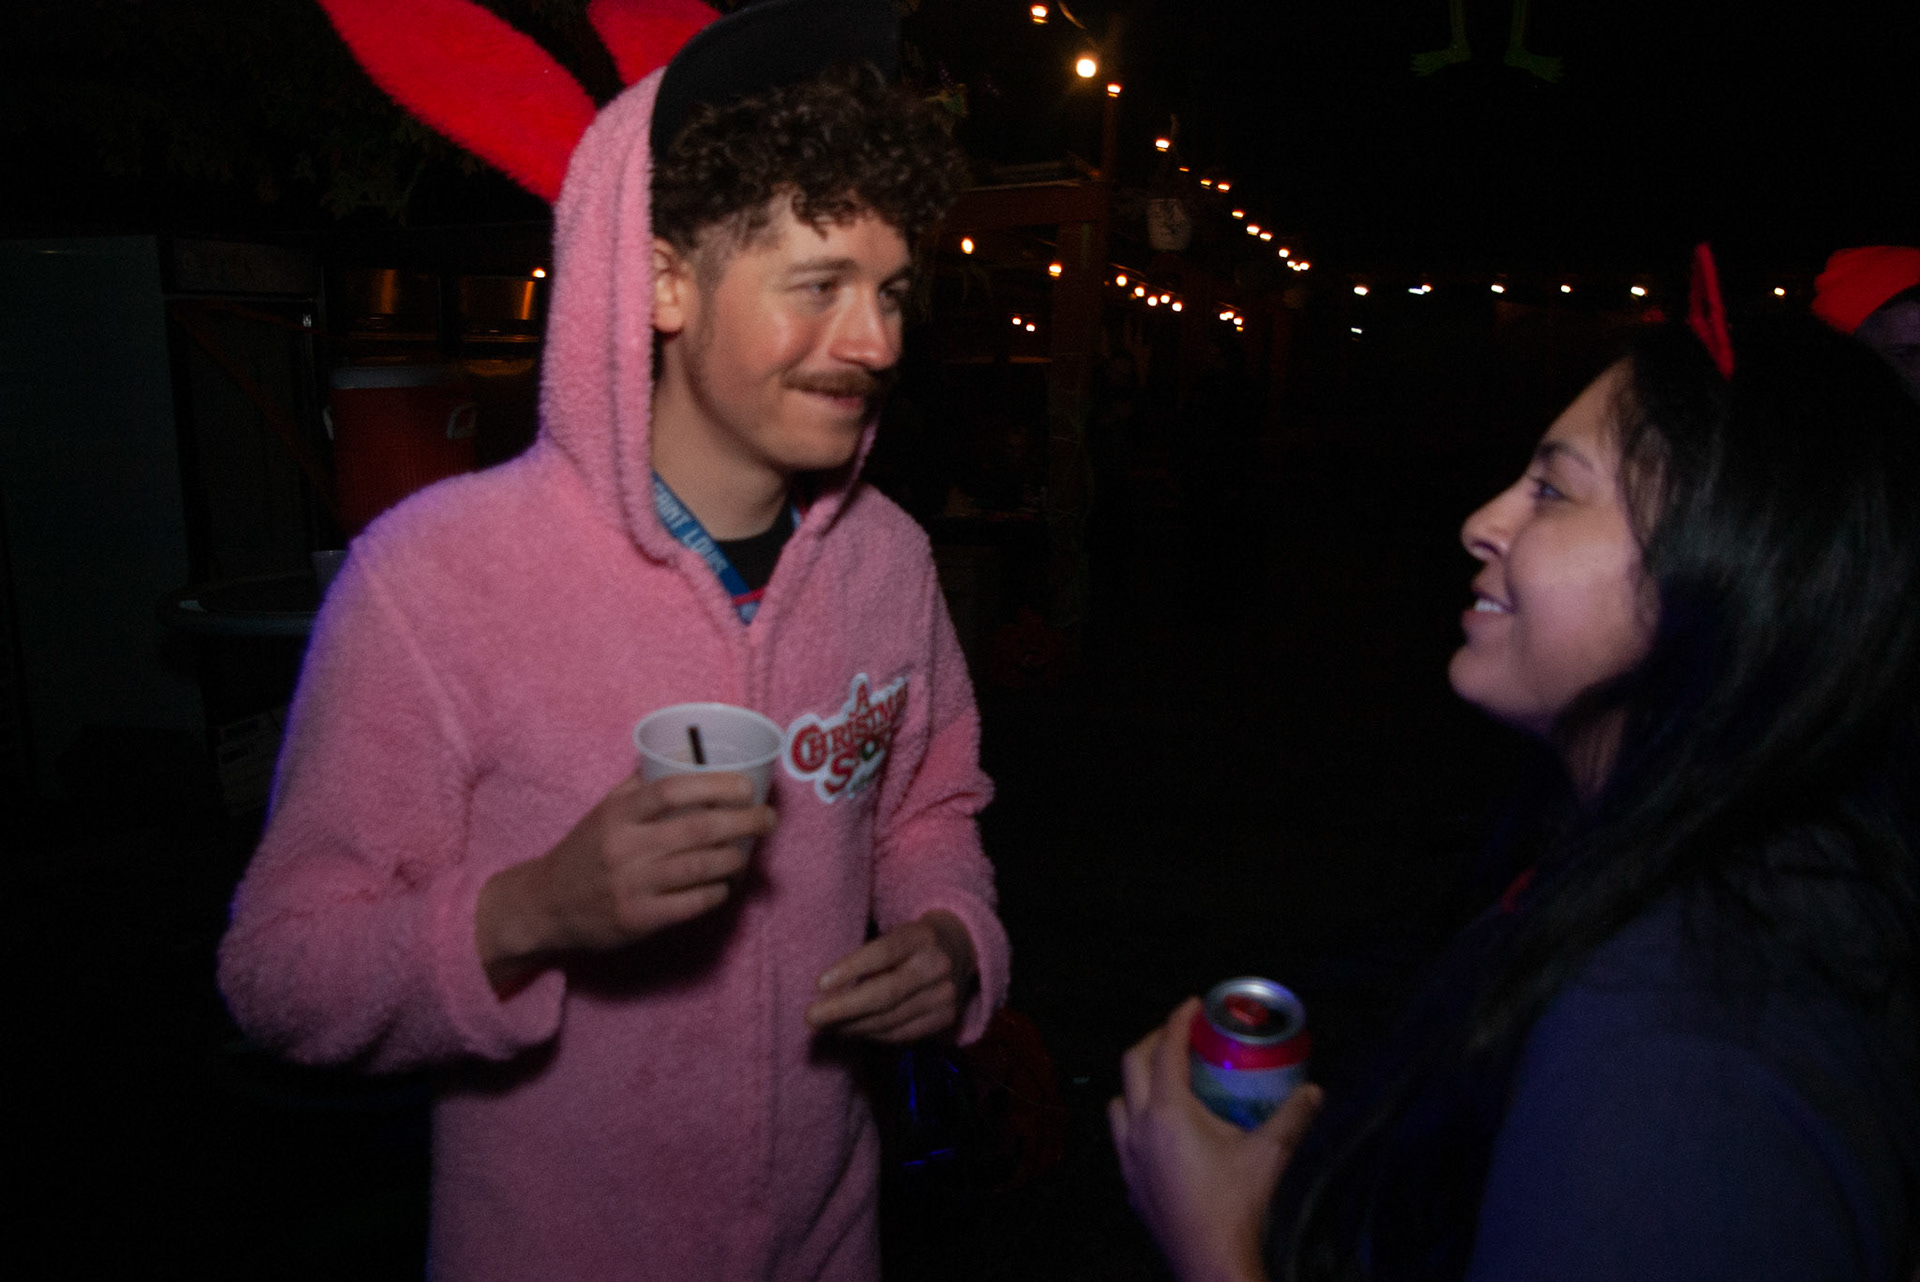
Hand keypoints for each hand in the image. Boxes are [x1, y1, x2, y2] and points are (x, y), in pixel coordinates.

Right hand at [476, 771, 774, 991]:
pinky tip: (724, 884)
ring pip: (700, 867)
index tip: (747, 786)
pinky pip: (692, 903)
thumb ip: (639, 787)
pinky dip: (716, 892)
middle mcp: (626, 847)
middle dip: (743, 821)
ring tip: (747, 852)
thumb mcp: (603, 811)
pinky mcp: (638, 919)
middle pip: (697, 828)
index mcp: (618, 814)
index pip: (672, 790)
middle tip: (768, 818)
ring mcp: (633, 885)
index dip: (716, 785)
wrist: (545, 904)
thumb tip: (683, 758)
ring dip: (734, 858)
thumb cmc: (584, 851)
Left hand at [805, 910, 975, 1042]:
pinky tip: (851, 1031)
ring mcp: (945, 996)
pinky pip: (902, 1035)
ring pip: (891, 1019)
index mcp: (922, 936)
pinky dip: (872, 1035)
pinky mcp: (947, 1018)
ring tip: (825, 1027)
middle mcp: (937, 966)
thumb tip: (826, 989)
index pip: (883, 952)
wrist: (962, 946)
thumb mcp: (896, 933)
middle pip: (886, 993)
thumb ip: (871, 956)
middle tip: (810, 1017)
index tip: (819, 984)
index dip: (851, 968)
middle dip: (844, 1008)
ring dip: (852, 1026)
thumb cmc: (912, 940)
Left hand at [1108, 997, 1323, 1281]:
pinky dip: (1136, 1121)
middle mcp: (1138, 1128)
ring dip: (1137, 1083)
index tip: (1195, 1005)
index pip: (1166, 1050)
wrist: (1212, 1263)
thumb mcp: (1270, 1155)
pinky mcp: (1131, 1184)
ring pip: (1119, 1102)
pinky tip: (1162, 1133)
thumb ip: (1293, 1117)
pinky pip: (1122, 1138)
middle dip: (1155, 1041)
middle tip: (1183, 1036)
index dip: (1179, 1020)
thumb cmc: (1237, 1206)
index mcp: (1168, 1112)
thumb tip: (1315, 1091)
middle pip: (1132, 1064)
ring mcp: (1129, 1158)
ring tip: (1167, 1081)